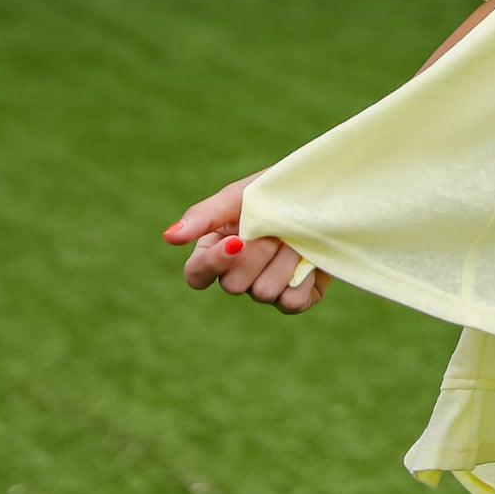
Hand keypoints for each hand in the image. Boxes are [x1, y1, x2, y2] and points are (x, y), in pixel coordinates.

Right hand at [162, 177, 327, 315]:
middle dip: (258, 254)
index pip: (197, 275)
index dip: (214, 264)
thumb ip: (205, 215)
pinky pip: (291, 302)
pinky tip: (308, 257)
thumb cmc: (275, 191)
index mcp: (216, 250)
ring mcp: (267, 288)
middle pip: (233, 285)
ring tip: (295, 237)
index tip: (237, 240)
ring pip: (264, 292)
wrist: (324, 194)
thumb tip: (170, 237)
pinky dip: (303, 277)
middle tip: (276, 229)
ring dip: (283, 261)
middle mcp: (238, 275)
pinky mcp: (296, 297)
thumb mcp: (240, 195)